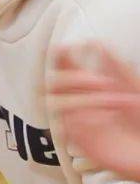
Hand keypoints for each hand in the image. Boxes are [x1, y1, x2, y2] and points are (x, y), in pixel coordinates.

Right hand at [50, 44, 139, 181]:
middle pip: (51, 84)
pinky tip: (105, 118)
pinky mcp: (79, 141)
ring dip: (84, 100)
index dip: (57, 56)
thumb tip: (94, 42)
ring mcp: (76, 122)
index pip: (62, 68)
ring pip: (55, 105)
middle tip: (103, 82)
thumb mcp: (132, 87)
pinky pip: (66, 127)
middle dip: (74, 79)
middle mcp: (78, 103)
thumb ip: (115, 66)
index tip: (63, 48)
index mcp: (88, 88)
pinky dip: (84, 119)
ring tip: (113, 102)